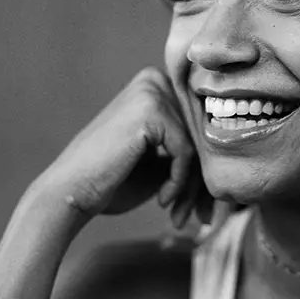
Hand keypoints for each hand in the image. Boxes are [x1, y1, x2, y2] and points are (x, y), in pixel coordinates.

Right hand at [24, 67, 209, 229]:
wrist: (70, 192)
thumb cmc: (111, 182)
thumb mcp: (159, 162)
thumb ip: (188, 152)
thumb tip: (229, 162)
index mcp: (157, 86)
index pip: (198, 129)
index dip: (204, 172)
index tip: (203, 209)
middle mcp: (156, 79)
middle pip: (201, 136)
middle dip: (203, 184)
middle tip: (200, 219)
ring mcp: (153, 91)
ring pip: (198, 146)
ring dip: (193, 189)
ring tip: (180, 216)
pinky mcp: (151, 111)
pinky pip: (186, 153)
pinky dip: (179, 182)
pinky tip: (162, 200)